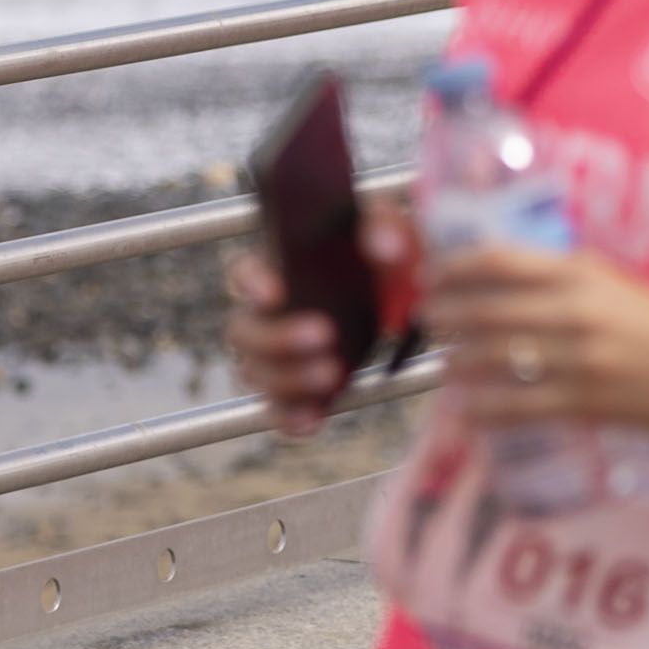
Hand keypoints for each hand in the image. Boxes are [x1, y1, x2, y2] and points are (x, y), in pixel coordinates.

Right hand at [225, 207, 420, 437]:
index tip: (275, 292)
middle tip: (324, 335)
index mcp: (279, 268)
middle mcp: (267, 314)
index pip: (242, 271)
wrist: (405, 301)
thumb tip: (384, 247)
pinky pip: (276, 410)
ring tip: (332, 374)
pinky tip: (314, 420)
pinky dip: (289, 418)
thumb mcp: (391, 233)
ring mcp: (277, 355)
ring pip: (254, 373)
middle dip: (277, 338)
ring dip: (287, 378)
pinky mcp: (295, 388)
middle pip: (243, 331)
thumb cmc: (385, 258)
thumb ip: (386, 228)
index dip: (251, 282)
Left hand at [421, 245, 648, 430]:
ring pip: (493, 359)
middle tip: (429, 322)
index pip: (496, 261)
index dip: (453, 269)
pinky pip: (518, 406)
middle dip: (444, 318)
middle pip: (483, 310)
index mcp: (583, 273)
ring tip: (444, 363)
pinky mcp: (589, 402)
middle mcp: (574, 310)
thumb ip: (570, 282)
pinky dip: (484, 409)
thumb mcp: (623, 284)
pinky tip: (467, 411)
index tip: (433, 276)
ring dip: (457, 362)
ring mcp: (579, 358)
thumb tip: (514, 287)